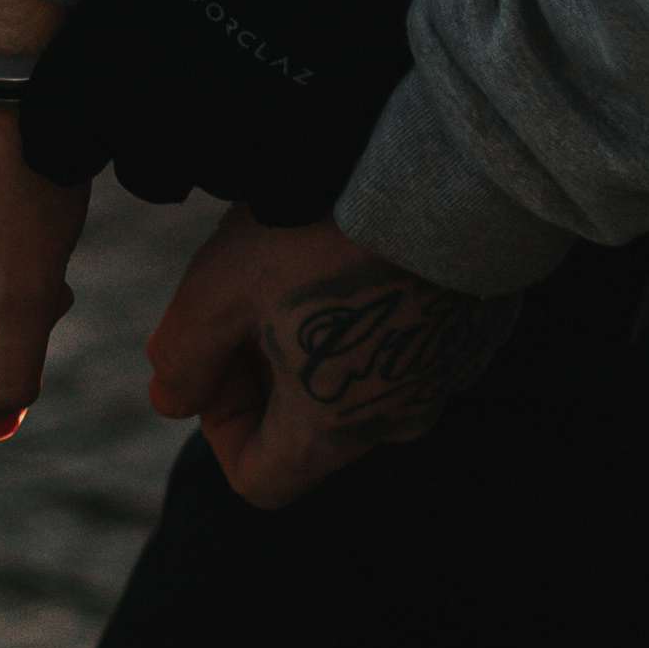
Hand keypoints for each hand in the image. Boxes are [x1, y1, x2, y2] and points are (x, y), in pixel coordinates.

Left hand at [144, 205, 518, 507]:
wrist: (446, 169)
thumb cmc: (322, 233)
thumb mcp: (219, 291)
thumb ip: (182, 357)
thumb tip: (170, 401)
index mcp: (331, 430)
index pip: (258, 478)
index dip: (219, 424)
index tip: (217, 355)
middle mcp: (396, 419)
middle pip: (312, 426)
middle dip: (268, 372)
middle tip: (251, 292)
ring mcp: (447, 375)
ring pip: (366, 378)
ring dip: (324, 339)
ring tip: (305, 261)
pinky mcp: (478, 328)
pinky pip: (417, 339)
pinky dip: (381, 312)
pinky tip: (362, 250)